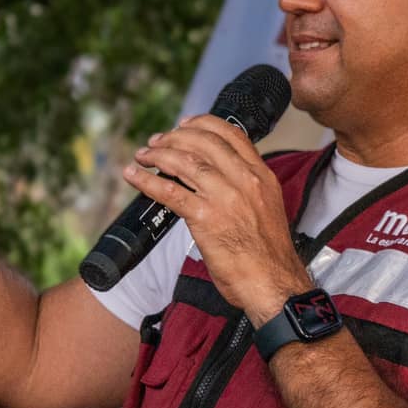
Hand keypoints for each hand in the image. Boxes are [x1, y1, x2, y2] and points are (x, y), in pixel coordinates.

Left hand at [130, 116, 311, 323]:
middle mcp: (245, 180)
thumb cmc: (268, 256)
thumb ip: (247, 189)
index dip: (202, 124)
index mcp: (262, 176)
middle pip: (203, 142)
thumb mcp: (267, 209)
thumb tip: (218, 181)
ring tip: (142, 157)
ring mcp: (225, 197)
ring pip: (184, 161)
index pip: (231, 134)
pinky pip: (170, 192)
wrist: (273, 283)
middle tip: (156, 142)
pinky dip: (147, 181)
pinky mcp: (206, 217)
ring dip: (157, 155)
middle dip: (173, 137)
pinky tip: (134, 176)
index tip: (184, 125)